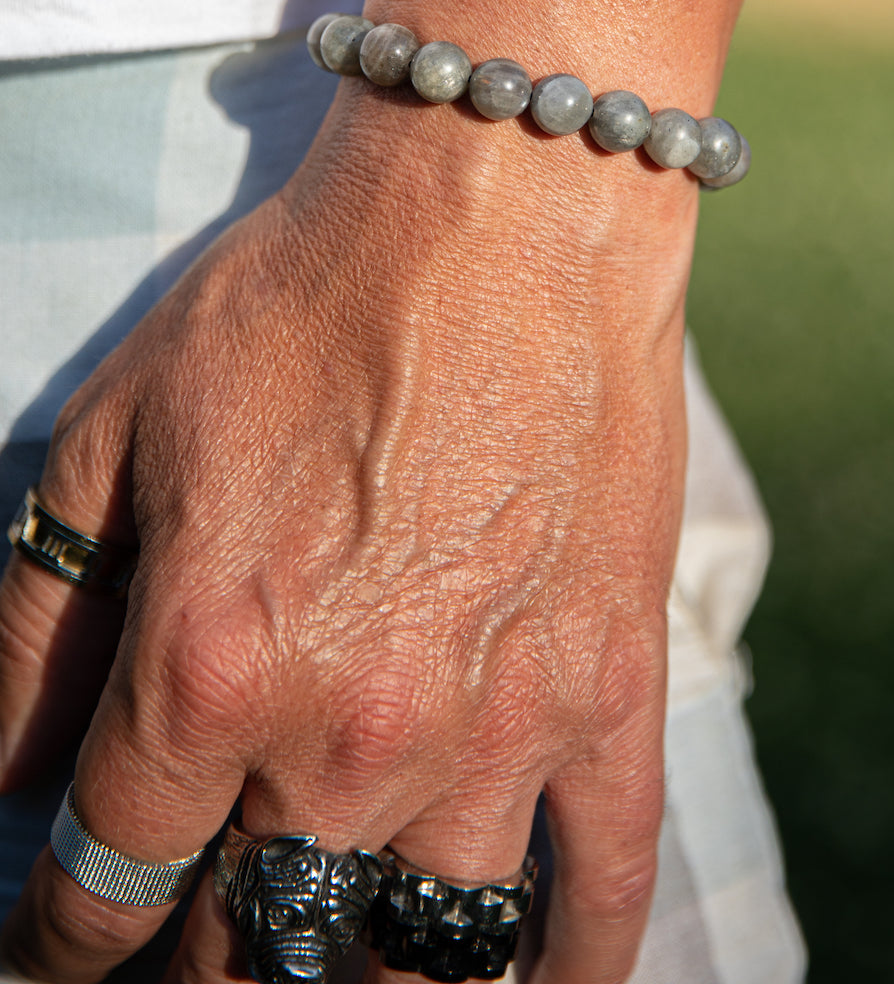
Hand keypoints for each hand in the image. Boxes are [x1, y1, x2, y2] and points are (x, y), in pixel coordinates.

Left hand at [0, 81, 694, 983]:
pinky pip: (602, 886)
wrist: (503, 209)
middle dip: (200, 974)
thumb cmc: (306, 296)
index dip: (66, 937)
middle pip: (256, 944)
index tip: (64, 948)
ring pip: (422, 959)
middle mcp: (353, 729)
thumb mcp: (118, 424)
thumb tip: (12, 775)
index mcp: (213, 664)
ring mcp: (500, 725)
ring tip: (334, 967)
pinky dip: (567, 971)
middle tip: (192, 956)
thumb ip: (41, 617)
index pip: (109, 879)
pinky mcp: (610, 688)